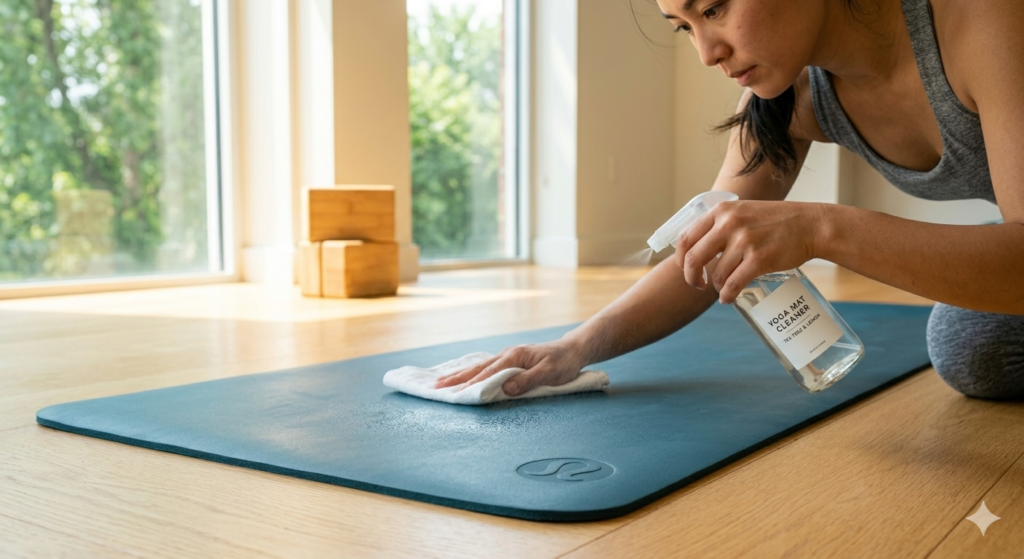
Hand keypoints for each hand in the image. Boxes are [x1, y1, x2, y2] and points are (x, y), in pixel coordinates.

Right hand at [433, 339, 588, 396]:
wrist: (573, 350)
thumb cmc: (563, 362)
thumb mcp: (550, 372)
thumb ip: (528, 381)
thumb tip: (505, 388)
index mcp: (514, 356)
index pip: (488, 374)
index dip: (471, 385)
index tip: (454, 394)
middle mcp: (507, 355)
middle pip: (477, 368)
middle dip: (456, 378)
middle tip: (435, 387)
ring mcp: (508, 357)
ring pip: (479, 367)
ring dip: (460, 375)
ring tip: (441, 381)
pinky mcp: (510, 361)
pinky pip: (486, 367)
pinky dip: (472, 372)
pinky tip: (464, 375)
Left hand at [675, 200, 827, 303]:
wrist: (811, 225)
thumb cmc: (775, 221)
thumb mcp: (742, 212)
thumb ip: (720, 225)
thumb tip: (694, 248)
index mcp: (721, 211)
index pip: (685, 238)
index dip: (680, 259)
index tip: (686, 269)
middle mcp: (729, 224)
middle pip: (693, 259)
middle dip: (691, 278)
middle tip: (698, 285)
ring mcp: (744, 241)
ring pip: (716, 275)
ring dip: (716, 287)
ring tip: (723, 288)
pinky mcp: (759, 259)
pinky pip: (733, 284)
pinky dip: (727, 295)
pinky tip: (728, 298)